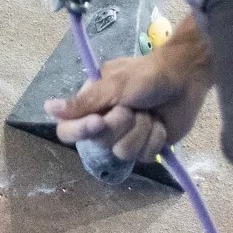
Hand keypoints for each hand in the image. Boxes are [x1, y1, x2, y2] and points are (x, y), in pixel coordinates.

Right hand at [46, 18, 213, 163]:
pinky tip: (160, 123)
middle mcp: (104, 123)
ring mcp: (126, 137)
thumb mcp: (112, 84)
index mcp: (91, 106)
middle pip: (100, 142)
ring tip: (150, 113)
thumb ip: (83, 102)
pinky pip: (145, 156)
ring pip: (124, 152)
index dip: (81, 130)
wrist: (184, 78)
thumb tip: (48, 108)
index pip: (68, 130)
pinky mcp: (147, 147)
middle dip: (121, 124)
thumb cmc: (146, 75)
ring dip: (141, 130)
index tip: (99, 122)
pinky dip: (155, 138)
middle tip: (133, 106)